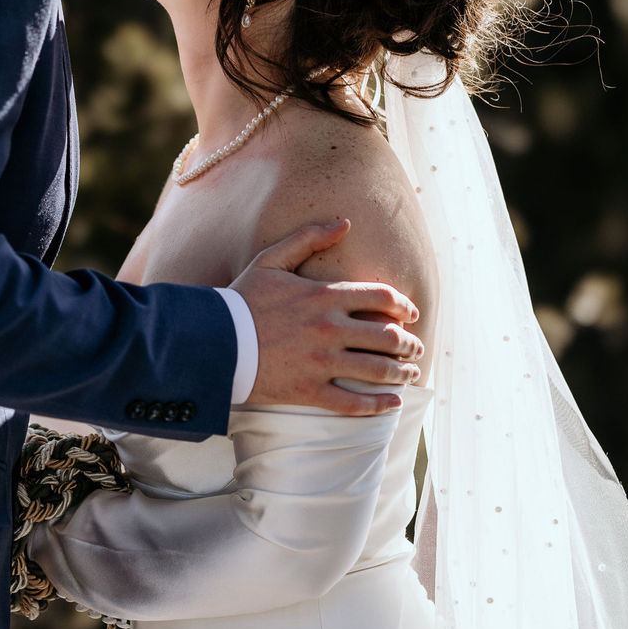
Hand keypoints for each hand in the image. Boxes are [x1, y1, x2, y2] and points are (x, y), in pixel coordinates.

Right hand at [229, 220, 422, 415]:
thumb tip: (345, 223)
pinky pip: (354, 403)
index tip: (411, 313)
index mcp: (323, 296)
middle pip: (388, 336)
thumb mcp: (271, 259)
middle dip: (409, 343)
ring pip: (378, 370)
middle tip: (415, 347)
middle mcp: (329, 329)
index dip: (403, 305)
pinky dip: (379, 405)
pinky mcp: (309, 390)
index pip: (381, 297)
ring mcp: (321, 362)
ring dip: (402, 373)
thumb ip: (308, 238)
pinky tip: (392, 404)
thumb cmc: (241, 299)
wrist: (211, 340)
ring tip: (410, 373)